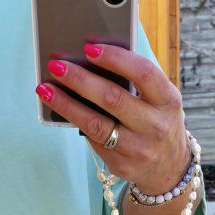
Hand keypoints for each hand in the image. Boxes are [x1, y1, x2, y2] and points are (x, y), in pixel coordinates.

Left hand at [36, 42, 190, 191]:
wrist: (169, 166)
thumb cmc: (157, 120)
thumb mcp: (159, 100)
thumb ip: (135, 82)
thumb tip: (90, 60)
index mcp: (168, 100)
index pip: (142, 72)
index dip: (115, 58)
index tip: (89, 48)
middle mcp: (156, 126)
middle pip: (112, 98)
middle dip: (80, 79)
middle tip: (56, 66)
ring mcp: (138, 148)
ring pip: (95, 123)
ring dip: (66, 104)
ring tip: (45, 89)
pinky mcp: (121, 164)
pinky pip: (92, 139)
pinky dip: (75, 121)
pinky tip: (60, 109)